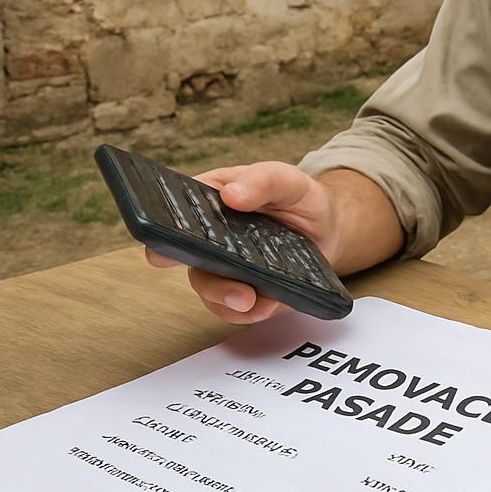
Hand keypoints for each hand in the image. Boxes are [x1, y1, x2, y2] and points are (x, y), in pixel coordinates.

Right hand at [145, 161, 337, 325]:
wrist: (327, 231)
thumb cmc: (300, 198)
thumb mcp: (289, 180)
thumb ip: (264, 180)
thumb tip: (232, 194)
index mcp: (210, 199)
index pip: (175, 211)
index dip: (162, 229)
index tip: (163, 249)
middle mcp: (208, 235)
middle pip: (185, 258)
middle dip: (201, 272)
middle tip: (222, 281)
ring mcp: (222, 266)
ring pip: (207, 288)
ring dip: (226, 298)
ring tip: (252, 300)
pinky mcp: (240, 291)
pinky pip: (231, 309)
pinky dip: (249, 311)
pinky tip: (268, 303)